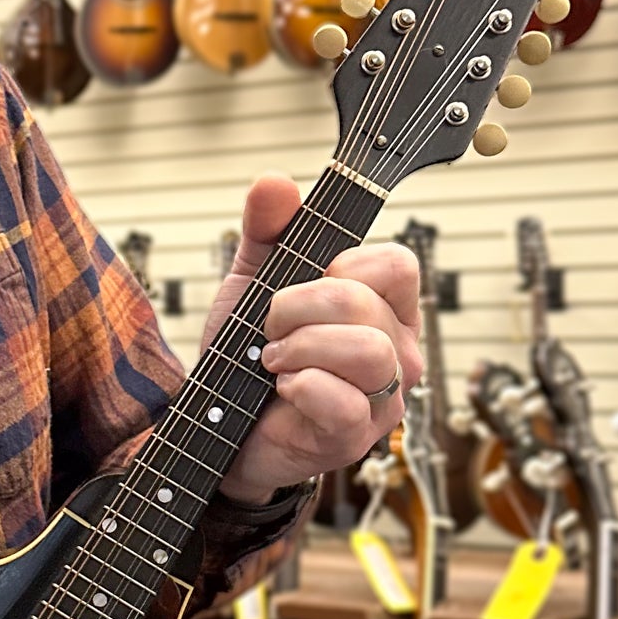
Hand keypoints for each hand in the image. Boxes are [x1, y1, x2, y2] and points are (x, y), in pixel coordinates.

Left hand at [203, 173, 422, 505]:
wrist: (219, 426)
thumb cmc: (249, 356)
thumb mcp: (251, 283)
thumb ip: (266, 231)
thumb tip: (275, 182)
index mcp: (385, 307)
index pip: (398, 263)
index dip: (344, 265)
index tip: (307, 282)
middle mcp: (397, 350)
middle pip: (364, 302)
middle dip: (296, 308)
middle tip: (271, 330)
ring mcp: (384, 397)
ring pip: (365, 350)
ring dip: (300, 348)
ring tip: (275, 362)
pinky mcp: (358, 436)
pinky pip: (342, 400)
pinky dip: (300, 387)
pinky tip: (283, 391)